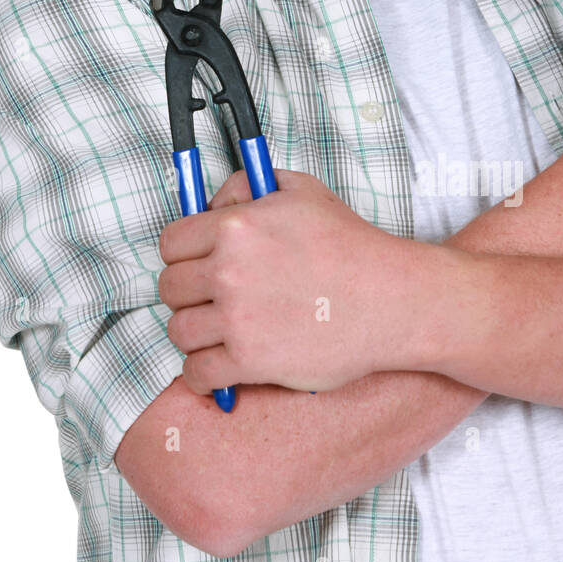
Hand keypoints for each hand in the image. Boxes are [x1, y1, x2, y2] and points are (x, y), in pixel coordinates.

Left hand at [158, 168, 443, 395]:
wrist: (392, 299)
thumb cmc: (349, 243)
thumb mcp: (300, 190)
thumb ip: (246, 186)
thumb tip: (207, 205)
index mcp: (236, 225)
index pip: (170, 244)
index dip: (180, 255)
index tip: (194, 265)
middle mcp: (230, 270)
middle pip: (170, 288)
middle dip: (187, 294)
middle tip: (209, 299)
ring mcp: (238, 318)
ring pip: (179, 331)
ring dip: (193, 333)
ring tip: (216, 332)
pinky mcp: (251, 362)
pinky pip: (197, 372)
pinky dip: (200, 374)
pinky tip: (216, 366)